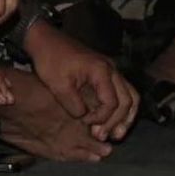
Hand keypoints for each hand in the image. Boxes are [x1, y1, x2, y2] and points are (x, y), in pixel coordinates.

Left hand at [23, 22, 138, 141]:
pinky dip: (121, 106)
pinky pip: (122, 90)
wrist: (44, 39)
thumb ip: (73, 104)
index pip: (112, 103)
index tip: (86, 124)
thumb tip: (85, 119)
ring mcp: (110, 69)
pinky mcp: (105, 71)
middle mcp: (111, 69)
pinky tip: (112, 119)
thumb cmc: (49, 58)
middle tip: (105, 137)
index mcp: (101, 70)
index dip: (101, 118)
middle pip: (128, 100)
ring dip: (126, 116)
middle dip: (118, 122)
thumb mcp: (58, 84)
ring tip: (116, 134)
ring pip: (130, 95)